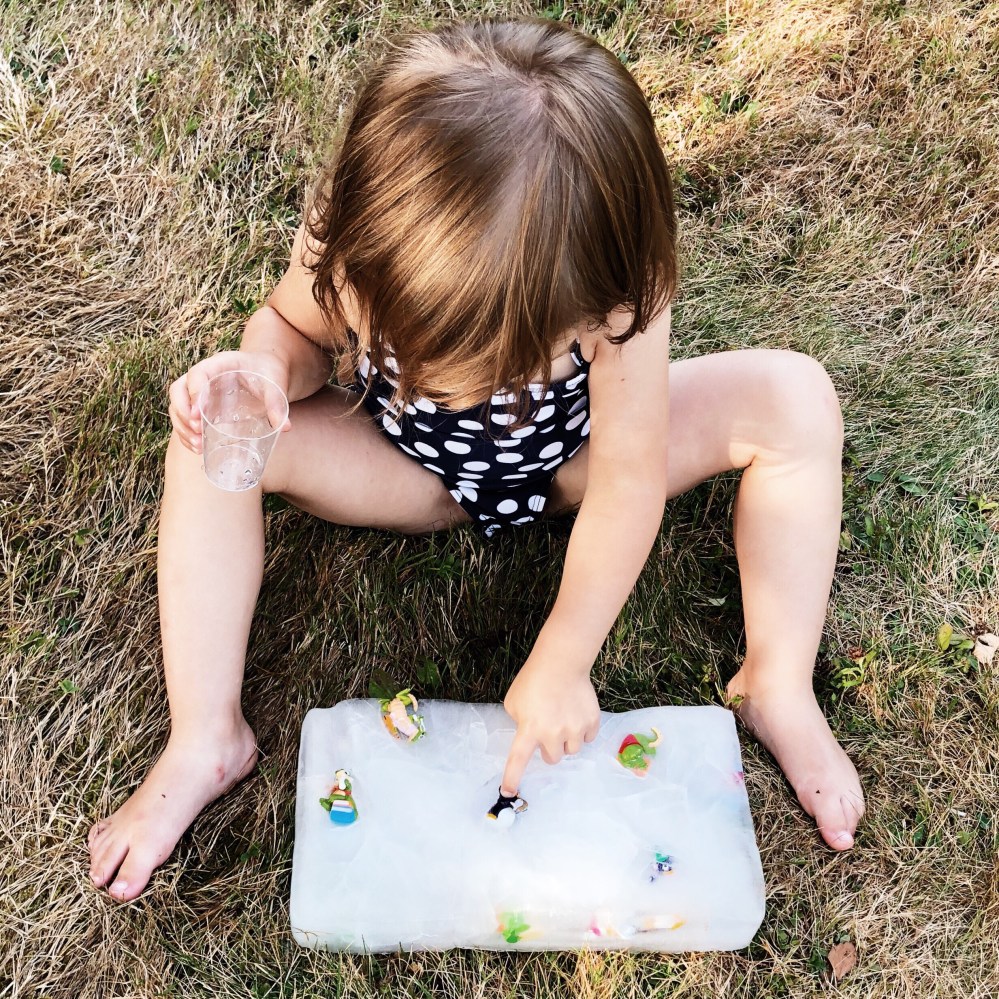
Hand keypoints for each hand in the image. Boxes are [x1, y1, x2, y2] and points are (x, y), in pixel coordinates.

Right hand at [167, 350, 290, 453]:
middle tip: (197, 431)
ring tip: (197, 445)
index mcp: (220, 364)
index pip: (197, 374)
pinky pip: (185, 418)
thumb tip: (284, 427)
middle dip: (183, 413)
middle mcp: (204, 376)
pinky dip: (187, 433)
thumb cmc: (269, 373)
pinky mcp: (202, 406)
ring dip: (182, 427)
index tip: (200, 416)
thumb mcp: (276, 383)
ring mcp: (200, 391)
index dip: (194, 394)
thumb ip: (278, 402)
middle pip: (178, 390)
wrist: (267, 370)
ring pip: (178, 405)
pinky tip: (197, 447)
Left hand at [500, 659, 600, 795]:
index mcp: (529, 729)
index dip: (512, 778)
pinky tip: (576, 713)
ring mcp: (574, 729)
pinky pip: (588, 737)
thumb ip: (519, 721)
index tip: (508, 792)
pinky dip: (583, 730)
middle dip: (549, 749)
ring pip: (572, 750)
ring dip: (567, 740)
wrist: (562, 663)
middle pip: (552, 758)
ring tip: (563, 718)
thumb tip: (528, 732)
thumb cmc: (533, 680)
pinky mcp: (591, 722)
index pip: (518, 760)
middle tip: (548, 732)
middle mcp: (552, 734)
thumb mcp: (514, 701)